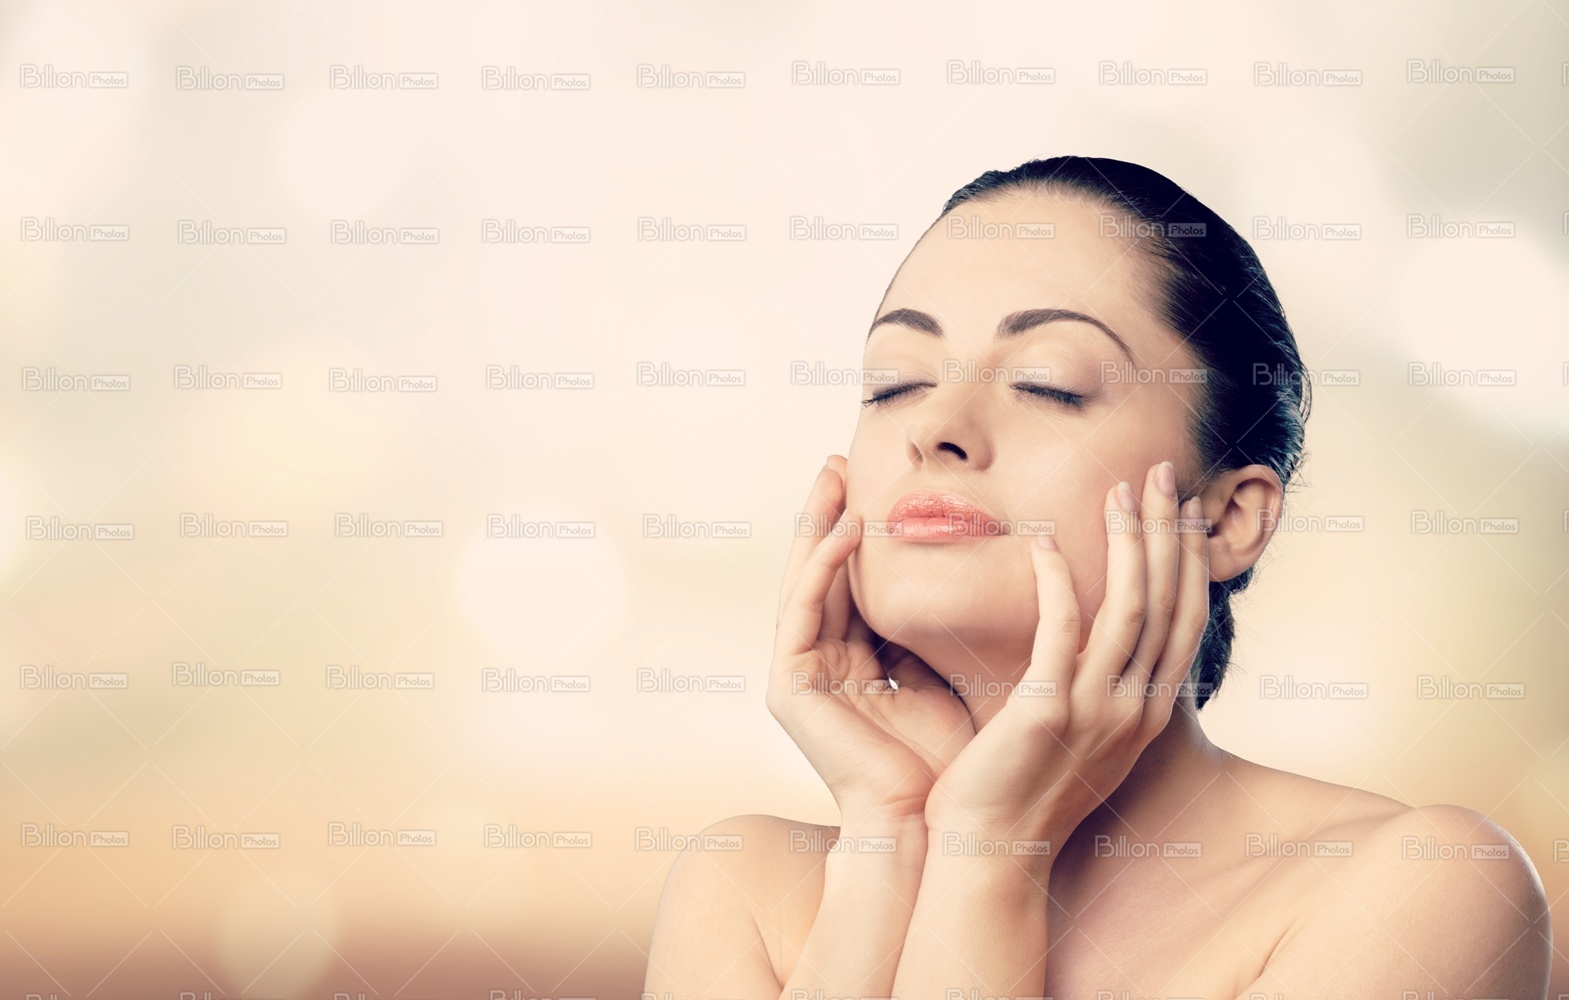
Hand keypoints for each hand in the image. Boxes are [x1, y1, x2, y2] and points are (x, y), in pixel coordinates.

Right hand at [767, 455, 976, 827]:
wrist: (931, 824)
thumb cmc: (949, 760)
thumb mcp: (944, 673)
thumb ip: (935, 629)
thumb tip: (968, 570)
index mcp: (852, 663)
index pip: (851, 582)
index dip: (857, 533)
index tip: (873, 482)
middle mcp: (818, 663)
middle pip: (819, 573)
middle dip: (826, 515)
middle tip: (838, 460)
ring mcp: (798, 675)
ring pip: (803, 581)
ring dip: (817, 526)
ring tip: (835, 476)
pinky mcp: (788, 687)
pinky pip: (803, 611)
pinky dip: (823, 566)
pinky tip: (845, 529)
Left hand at [922, 460, 1210, 856]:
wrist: (990, 851)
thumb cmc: (1024, 788)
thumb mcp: (1083, 733)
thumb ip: (1098, 683)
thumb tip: (1097, 636)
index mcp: (1147, 713)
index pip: (1184, 620)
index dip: (1188, 560)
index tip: (1182, 507)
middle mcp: (1135, 710)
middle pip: (1168, 604)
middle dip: (1169, 533)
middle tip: (1162, 474)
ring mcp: (1096, 712)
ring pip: (1129, 610)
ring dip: (1129, 543)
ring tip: (1119, 491)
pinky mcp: (1047, 712)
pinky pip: (1060, 632)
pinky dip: (1059, 583)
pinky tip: (1043, 545)